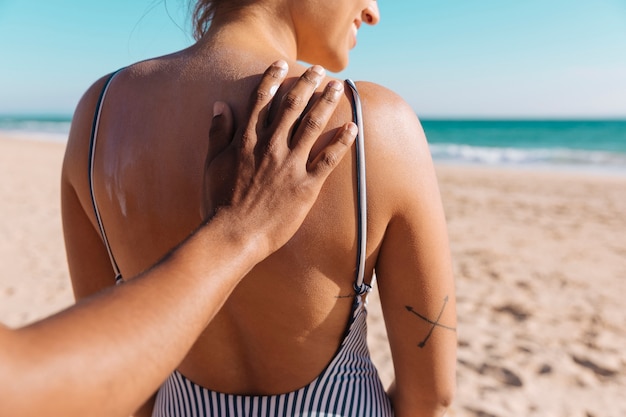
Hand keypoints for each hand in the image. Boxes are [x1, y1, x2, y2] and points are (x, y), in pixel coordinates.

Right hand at [202, 61, 356, 254]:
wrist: (233, 235)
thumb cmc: (218, 202)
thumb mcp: (213, 164)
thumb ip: (218, 133)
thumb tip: (221, 105)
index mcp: (247, 141)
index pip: (262, 101)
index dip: (273, 79)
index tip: (281, 64)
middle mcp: (271, 147)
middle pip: (292, 107)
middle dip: (307, 84)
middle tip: (319, 70)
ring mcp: (290, 166)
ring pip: (312, 126)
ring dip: (327, 104)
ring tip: (338, 88)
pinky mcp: (305, 187)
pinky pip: (328, 160)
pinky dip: (341, 142)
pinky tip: (352, 127)